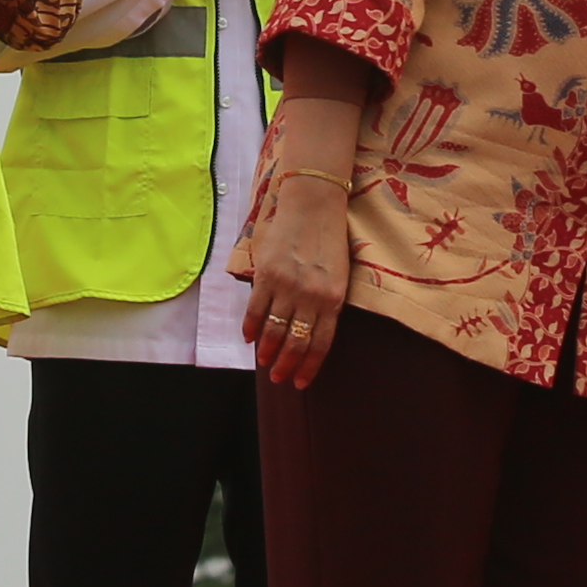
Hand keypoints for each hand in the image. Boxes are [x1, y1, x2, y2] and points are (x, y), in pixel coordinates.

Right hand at [233, 114, 358, 385]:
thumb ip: (326, 303)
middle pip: (296, 342)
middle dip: (286, 364)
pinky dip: (250, 327)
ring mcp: (287, 287)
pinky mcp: (267, 275)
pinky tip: (248, 338)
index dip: (308, 367)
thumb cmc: (329, 240)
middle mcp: (311, 297)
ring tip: (263, 362)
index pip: (320, 344)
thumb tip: (309, 331)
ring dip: (267, 350)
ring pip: (274, 330)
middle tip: (278, 378)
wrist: (314, 204)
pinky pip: (255, 309)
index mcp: (333, 300)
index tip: (300, 382)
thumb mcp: (338, 275)